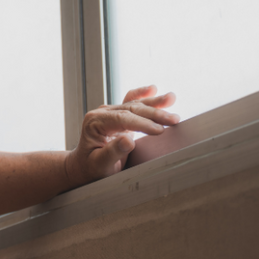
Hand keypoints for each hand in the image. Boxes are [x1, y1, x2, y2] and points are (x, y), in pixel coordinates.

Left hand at [64, 85, 178, 186]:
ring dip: (154, 102)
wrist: (84, 167)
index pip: (122, 119)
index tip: (160, 130)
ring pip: (134, 103)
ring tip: (172, 98)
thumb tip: (128, 140)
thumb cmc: (91, 168)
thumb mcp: (100, 164)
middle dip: (154, 113)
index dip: (142, 124)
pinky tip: (153, 89)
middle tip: (174, 119)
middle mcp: (102, 114)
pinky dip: (142, 95)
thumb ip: (112, 152)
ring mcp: (110, 113)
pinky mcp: (118, 116)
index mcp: (95, 122)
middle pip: (131, 109)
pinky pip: (131, 101)